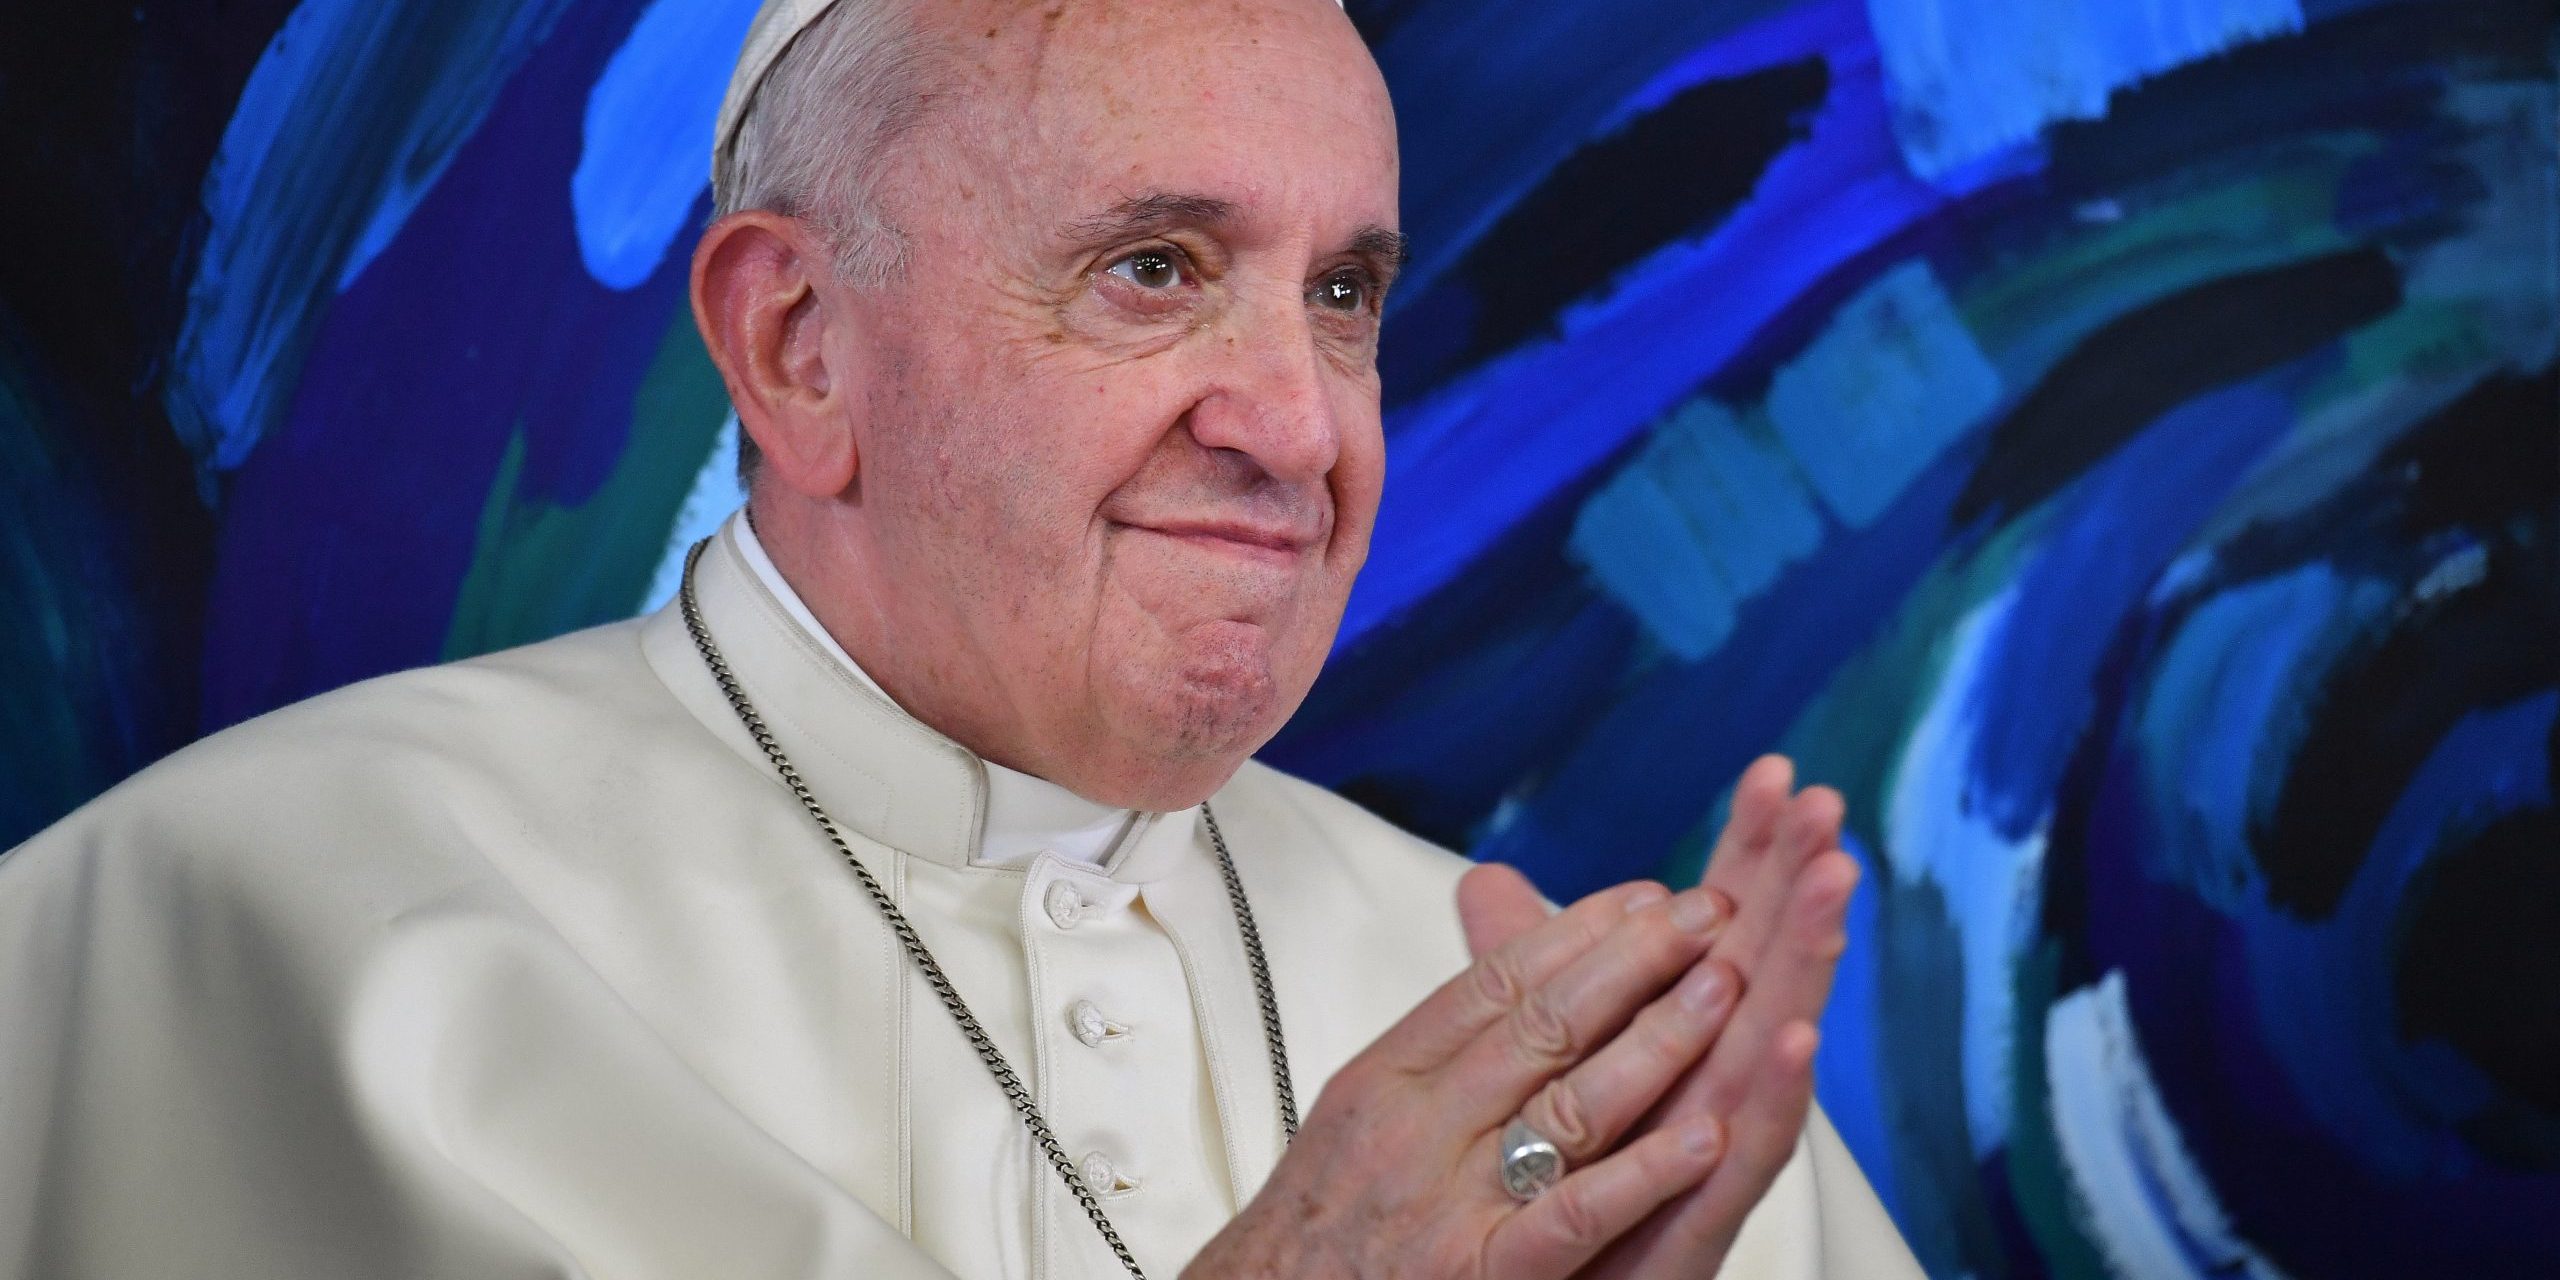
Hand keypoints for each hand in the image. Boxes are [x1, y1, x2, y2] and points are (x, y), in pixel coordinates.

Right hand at [1185, 878, 1745, 1278]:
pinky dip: (1643, 1175)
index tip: (1649, 897)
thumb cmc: (1316, 1236)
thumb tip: (1503, 985)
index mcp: (1385, 1079)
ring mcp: (1447, 1204)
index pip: (1495, 982)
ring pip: (1569, 1104)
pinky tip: (1704, 1136)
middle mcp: (1414, 1128)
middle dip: (1637, 958)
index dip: (1580, 931)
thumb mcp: (1357, 1123)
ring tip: (1727, 990)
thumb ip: (1434, 1054)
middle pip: (1542, 1022)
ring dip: (1658, 1040)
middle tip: (1712, 911)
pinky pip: (1573, 1216)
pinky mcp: (1477, 1278)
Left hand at [1455, 755, 1860, 1277]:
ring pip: (1765, 1047)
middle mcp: (1702, 1087)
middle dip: (1794, 885)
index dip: (1745, 852)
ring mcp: (1708, 1155)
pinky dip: (1771, 1098)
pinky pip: (1740, 1159)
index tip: (1776, 774)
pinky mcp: (1697, 1224)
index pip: (1716, 926)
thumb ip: (1520, 972)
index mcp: (1668, 1040)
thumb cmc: (1549, 1187)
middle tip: (1828, 806)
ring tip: (1833, 886)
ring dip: (1803, 965)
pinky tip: (1794, 1036)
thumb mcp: (1530, 1059)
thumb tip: (1486, 881)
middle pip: (1758, 966)